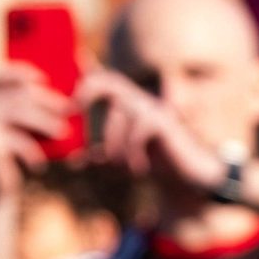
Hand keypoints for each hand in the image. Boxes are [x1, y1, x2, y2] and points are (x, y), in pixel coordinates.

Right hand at [0, 64, 73, 200]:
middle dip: (47, 100)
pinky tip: (40, 163)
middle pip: (17, 93)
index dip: (19, 72)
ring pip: (18, 113)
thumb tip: (68, 100)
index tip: (43, 77)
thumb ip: (34, 111)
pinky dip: (32, 151)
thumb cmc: (16, 152)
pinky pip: (15, 141)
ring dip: (45, 122)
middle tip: (71, 108)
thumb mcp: (24, 129)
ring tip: (64, 132)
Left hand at [75, 70, 223, 190]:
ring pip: (120, 115)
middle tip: (74, 109)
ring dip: (112, 145)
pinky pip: (138, 132)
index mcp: (129, 108)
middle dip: (89, 91)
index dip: (85, 83)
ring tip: (118, 166)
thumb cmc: (157, 163)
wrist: (190, 176)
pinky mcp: (166, 125)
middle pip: (112, 82)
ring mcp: (154, 112)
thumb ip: (100, 157)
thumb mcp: (122, 160)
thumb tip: (73, 162)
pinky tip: (139, 168)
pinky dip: (132, 153)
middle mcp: (141, 104)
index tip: (69, 109)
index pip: (107, 81)